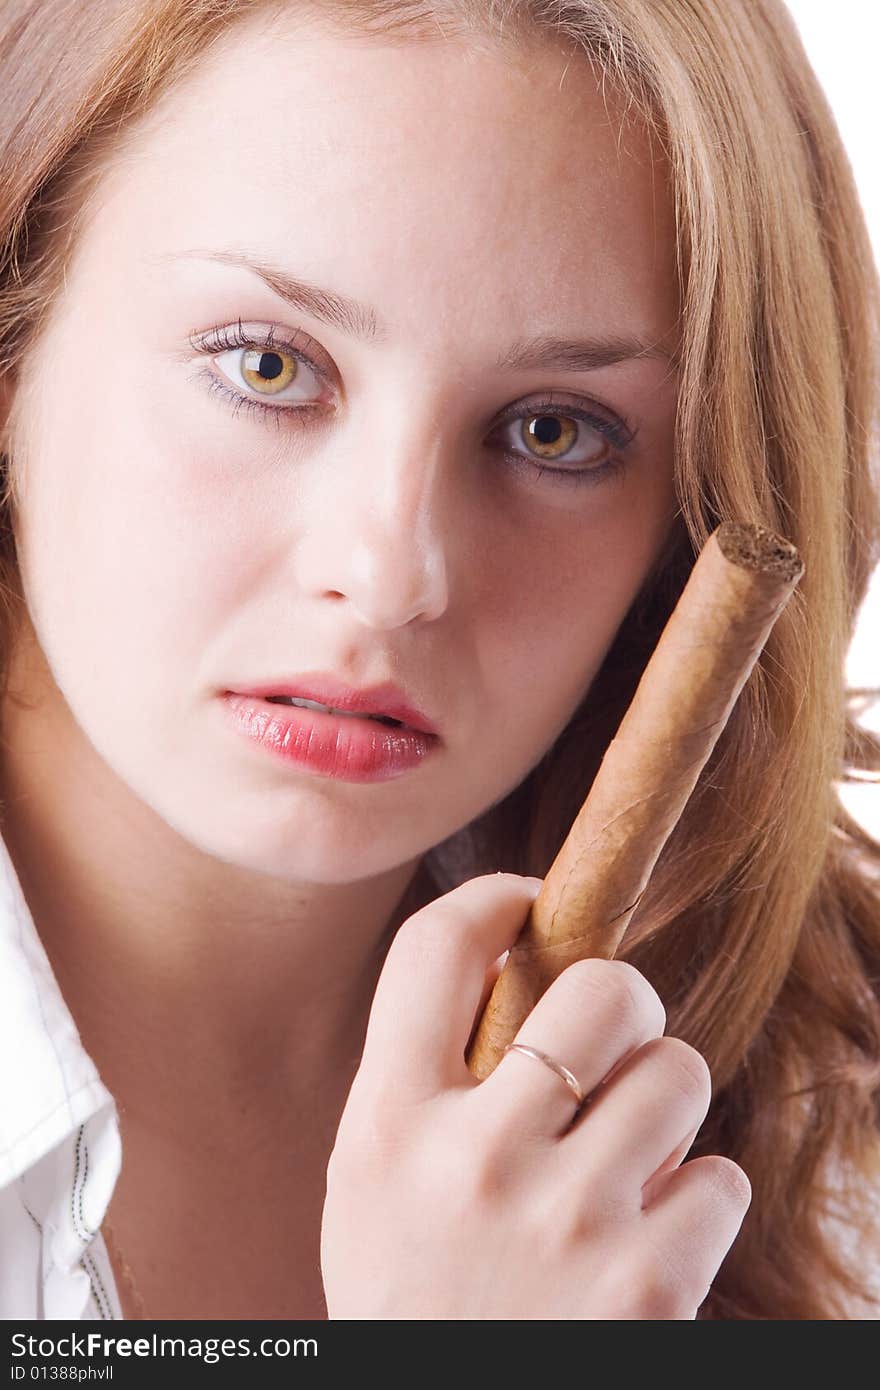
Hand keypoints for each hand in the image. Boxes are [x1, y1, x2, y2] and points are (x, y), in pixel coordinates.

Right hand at [320, 873, 750, 1318]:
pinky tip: (651, 1240)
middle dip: (628, 1002)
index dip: (494, 900)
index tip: (526, 905)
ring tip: (630, 1158)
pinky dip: (699, 1202)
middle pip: (602, 989)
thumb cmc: (418, 1293)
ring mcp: (566, 1223)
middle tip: (615, 1043)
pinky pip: (720, 1177)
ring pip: (679, 1072)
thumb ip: (423, 1078)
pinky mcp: (647, 1288)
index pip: (436, 951)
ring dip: (667, 1105)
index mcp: (388, 1125)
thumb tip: (521, 964)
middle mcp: (474, 1162)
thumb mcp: (374, 1182)